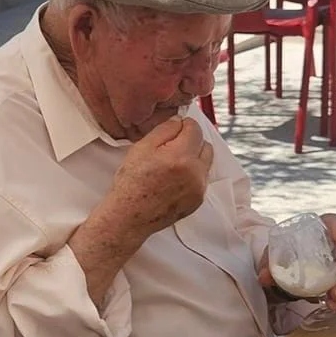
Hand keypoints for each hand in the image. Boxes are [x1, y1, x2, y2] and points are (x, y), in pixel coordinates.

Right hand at [103, 117, 213, 244]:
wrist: (130, 216)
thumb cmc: (132, 183)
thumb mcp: (141, 148)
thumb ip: (164, 129)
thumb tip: (179, 121)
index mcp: (181, 156)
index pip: (195, 129)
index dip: (184, 125)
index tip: (175, 128)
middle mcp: (195, 172)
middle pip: (205, 144)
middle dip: (191, 141)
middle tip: (172, 147)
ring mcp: (199, 188)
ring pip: (206, 162)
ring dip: (193, 158)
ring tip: (172, 165)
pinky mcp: (198, 200)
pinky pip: (202, 179)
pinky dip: (192, 174)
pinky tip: (174, 179)